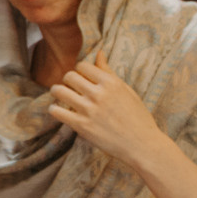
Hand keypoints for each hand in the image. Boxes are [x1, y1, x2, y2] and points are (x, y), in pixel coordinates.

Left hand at [45, 54, 169, 172]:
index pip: (82, 66)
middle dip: (68, 80)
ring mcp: (89, 110)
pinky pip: (57, 111)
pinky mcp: (82, 126)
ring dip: (57, 91)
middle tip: (70, 88)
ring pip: (59, 90)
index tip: (81, 78)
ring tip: (60, 95)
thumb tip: (99, 53)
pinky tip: (59, 111)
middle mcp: (99, 94)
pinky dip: (54, 110)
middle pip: (69, 76)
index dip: (80, 71)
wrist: (142, 145)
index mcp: (111, 83)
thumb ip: (108, 72)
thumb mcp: (126, 91)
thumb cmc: (137, 117)